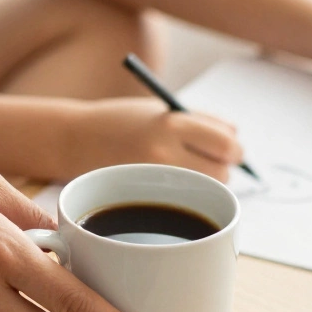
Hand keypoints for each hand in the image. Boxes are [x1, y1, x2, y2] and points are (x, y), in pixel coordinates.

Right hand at [63, 97, 242, 182]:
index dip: (234, 148)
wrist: (74, 139)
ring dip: (206, 182)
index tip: (230, 148)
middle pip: (223, 172)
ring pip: (206, 190)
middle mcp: (164, 154)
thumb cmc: (121, 122)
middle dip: (222, 167)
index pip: (227, 143)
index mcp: (171, 124)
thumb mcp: (161, 110)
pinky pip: (184, 202)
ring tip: (183, 170)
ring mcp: (153, 180)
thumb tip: (237, 138)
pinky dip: (187, 194)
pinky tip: (171, 184)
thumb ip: (201, 121)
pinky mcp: (142, 199)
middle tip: (209, 161)